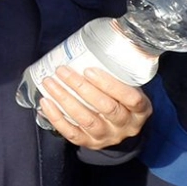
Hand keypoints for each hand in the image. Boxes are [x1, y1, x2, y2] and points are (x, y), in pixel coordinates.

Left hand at [35, 65, 150, 149]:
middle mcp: (126, 126)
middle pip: (106, 108)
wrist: (120, 127)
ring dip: (65, 100)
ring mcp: (108, 136)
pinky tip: (46, 102)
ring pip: (87, 120)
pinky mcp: (91, 143)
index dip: (110, 85)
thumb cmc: (121, 98)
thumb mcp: (128, 86)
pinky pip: (72, 134)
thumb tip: (91, 41)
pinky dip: (57, 118)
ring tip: (49, 82)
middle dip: (81, 88)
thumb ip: (117, 70)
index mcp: (141, 110)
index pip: (131, 99)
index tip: (89, 70)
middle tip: (62, 71)